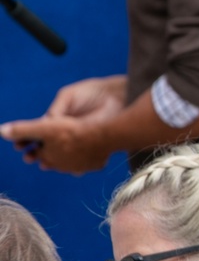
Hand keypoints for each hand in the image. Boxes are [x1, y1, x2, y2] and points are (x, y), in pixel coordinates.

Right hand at [0, 75, 125, 172]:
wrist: (117, 96)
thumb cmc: (93, 93)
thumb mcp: (68, 97)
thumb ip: (56, 109)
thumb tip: (45, 122)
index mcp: (62, 118)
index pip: (43, 132)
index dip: (31, 139)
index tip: (19, 145)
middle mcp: (72, 131)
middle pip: (52, 146)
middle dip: (39, 152)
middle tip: (28, 158)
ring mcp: (84, 139)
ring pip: (66, 154)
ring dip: (54, 161)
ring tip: (43, 165)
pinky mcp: (97, 145)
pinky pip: (85, 157)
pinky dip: (75, 162)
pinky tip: (69, 167)